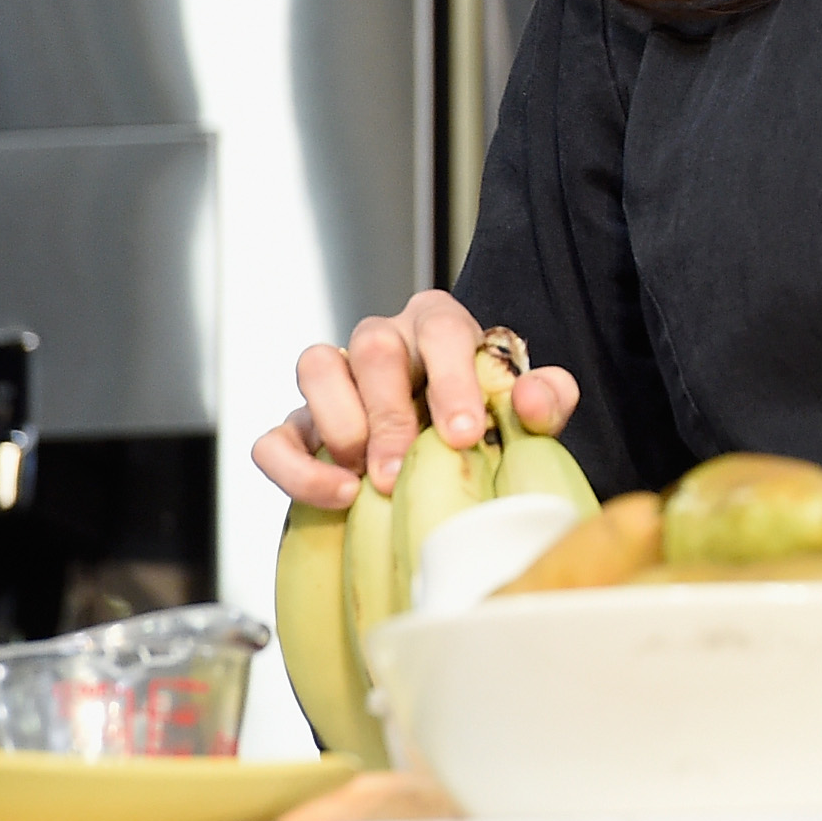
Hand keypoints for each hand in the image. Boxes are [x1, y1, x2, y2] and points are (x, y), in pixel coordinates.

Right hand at [253, 289, 580, 508]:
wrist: (450, 452)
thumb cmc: (489, 419)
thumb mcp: (529, 408)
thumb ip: (547, 397)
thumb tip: (530, 401)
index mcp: (439, 324)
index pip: (441, 330)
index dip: (452, 380)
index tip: (464, 435)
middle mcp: (383, 341)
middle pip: (373, 348)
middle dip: (389, 416)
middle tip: (401, 472)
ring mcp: (336, 380)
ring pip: (315, 369)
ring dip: (340, 427)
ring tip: (368, 480)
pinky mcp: (301, 427)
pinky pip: (274, 437)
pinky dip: (295, 468)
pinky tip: (336, 495)